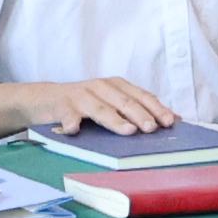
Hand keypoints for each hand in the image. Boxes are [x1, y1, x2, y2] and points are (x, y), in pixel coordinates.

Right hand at [18, 73, 187, 137]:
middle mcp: (101, 87)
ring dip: (115, 120)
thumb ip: (137, 109)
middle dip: (141, 115)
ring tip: (128, 131)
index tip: (170, 122)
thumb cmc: (85, 105)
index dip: (156, 108)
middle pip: (125, 102)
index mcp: (117, 86)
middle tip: (152, 128)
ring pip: (101, 109)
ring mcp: (81, 96)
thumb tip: (172, 119)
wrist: (45, 99)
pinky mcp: (62, 105)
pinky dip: (71, 122)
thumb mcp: (112, 103)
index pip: (141, 96)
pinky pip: (68, 115)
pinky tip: (74, 130)